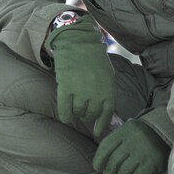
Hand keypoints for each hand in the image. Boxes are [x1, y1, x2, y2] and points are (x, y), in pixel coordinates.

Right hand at [45, 15, 113, 136]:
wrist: (77, 41)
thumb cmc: (93, 57)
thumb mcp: (107, 74)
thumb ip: (107, 92)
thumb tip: (109, 115)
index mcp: (108, 87)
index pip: (107, 112)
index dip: (103, 125)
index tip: (98, 132)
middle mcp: (96, 92)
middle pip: (91, 114)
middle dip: (87, 115)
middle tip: (83, 111)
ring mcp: (80, 90)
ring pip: (78, 112)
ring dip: (76, 113)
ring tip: (75, 106)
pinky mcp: (66, 88)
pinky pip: (65, 110)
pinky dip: (65, 115)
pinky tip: (65, 115)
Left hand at [93, 119, 168, 173]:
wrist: (165, 135)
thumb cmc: (140, 136)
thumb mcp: (126, 131)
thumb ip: (113, 142)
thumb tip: (98, 162)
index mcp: (125, 130)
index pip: (106, 146)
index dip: (98, 159)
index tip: (97, 167)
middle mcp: (133, 140)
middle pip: (114, 161)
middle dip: (109, 172)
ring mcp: (143, 152)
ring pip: (123, 171)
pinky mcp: (152, 163)